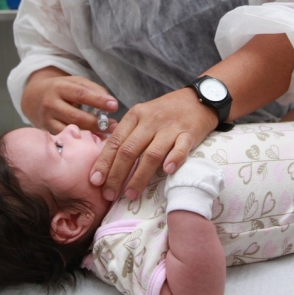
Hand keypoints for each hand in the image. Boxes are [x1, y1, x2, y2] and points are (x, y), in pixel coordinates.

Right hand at [21, 68, 117, 135]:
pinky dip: (80, 141)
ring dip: (91, 134)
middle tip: (114, 126)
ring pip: (70, 129)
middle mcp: (50, 104)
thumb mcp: (75, 82)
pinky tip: (93, 142)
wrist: (34, 97)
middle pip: (76, 116)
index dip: (98, 100)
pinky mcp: (47, 131)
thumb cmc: (62, 89)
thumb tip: (110, 103)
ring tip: (107, 137)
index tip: (114, 106)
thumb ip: (94, 90)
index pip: (81, 94)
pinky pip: (65, 138)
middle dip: (97, 122)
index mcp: (59, 87)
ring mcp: (47, 120)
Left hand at [89, 87, 216, 201]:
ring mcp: (170, 127)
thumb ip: (128, 135)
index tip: (95, 181)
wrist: (198, 100)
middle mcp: (150, 120)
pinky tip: (167, 171)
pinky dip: (174, 159)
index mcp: (135, 116)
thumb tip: (107, 163)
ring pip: (151, 153)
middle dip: (116, 175)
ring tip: (130, 194)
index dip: (104, 162)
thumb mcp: (143, 117)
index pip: (115, 141)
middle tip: (109, 194)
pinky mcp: (189, 133)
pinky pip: (181, 148)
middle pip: (129, 150)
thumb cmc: (166, 113)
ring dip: (139, 176)